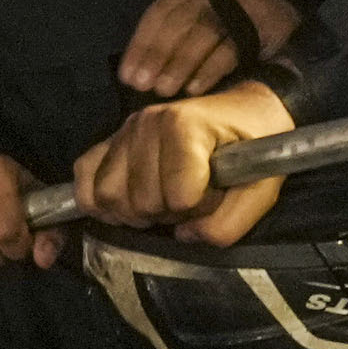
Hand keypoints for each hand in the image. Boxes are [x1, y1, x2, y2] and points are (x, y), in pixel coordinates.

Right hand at [77, 83, 292, 242]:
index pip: (177, 196)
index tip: (217, 192)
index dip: (200, 208)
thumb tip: (184, 236)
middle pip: (140, 201)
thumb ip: (230, 224)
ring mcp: (125, 129)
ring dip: (135, 212)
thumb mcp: (263, 188)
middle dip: (168, 213)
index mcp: (185, 126)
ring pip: (108, 196)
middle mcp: (147, 122)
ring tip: (162, 201)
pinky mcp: (111, 139)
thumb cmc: (256, 146)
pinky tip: (128, 203)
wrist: (246, 112)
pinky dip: (100, 200)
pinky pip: (84, 178)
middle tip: (191, 200)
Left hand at [117, 0, 298, 98]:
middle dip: (158, 55)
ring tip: (165, 90)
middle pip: (181, 20)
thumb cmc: (240, 31)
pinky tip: (195, 89)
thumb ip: (176, 36)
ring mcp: (247, 0)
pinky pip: (233, 46)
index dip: (141, 45)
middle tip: (143, 86)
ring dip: (180, 64)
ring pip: (204, 31)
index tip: (127, 75)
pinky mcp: (269, 20)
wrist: (298, 26)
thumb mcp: (204, 23)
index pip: (161, 10)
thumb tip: (140, 71)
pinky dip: (210, 69)